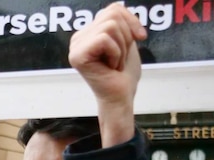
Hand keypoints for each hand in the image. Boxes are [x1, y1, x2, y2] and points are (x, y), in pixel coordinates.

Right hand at [69, 3, 146, 144]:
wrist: (122, 96)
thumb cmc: (124, 73)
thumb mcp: (126, 39)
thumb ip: (120, 20)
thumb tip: (119, 5)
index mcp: (88, 32)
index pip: (113, 9)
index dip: (131, 22)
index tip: (137, 39)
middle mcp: (78, 38)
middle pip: (112, 15)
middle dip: (126, 37)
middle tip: (119, 58)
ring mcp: (76, 47)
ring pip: (110, 26)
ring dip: (121, 47)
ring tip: (114, 63)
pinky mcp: (78, 56)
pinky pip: (104, 39)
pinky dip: (115, 54)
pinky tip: (110, 67)